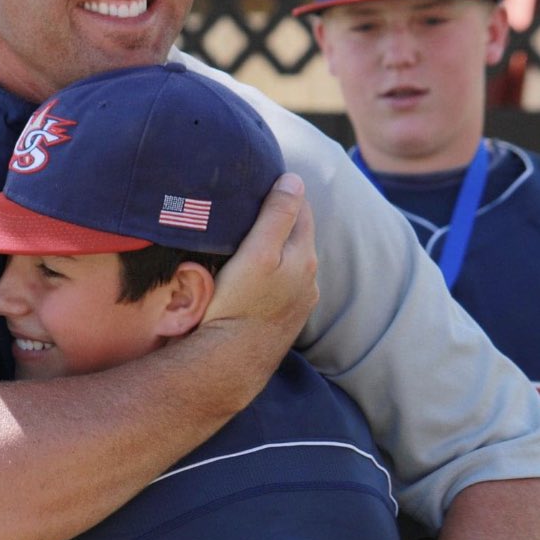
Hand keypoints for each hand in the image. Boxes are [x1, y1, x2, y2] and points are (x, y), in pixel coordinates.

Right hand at [204, 172, 318, 346]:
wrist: (230, 360)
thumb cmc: (239, 303)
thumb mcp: (257, 251)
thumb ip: (278, 214)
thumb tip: (294, 178)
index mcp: (304, 255)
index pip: (300, 207)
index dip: (282, 192)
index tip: (259, 183)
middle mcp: (309, 278)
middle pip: (298, 234)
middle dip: (281, 218)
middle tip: (251, 205)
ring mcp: (299, 301)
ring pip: (290, 260)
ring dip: (276, 247)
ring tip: (250, 238)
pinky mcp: (285, 319)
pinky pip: (281, 284)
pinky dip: (271, 273)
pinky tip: (252, 276)